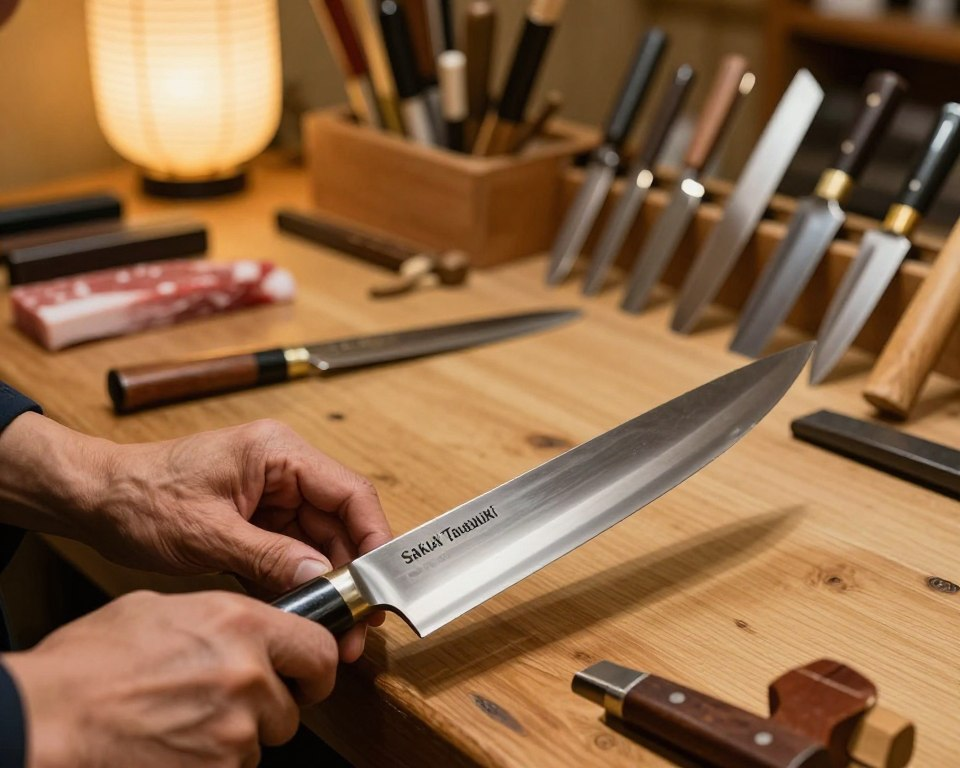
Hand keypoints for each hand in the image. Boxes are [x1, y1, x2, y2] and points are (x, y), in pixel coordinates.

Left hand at [0, 415, 391, 658]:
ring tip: (334, 626)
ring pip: (320, 541)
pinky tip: (304, 612)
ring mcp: (272, 495)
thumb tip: (322, 580)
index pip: (349, 492)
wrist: (94, 499)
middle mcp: (284, 470)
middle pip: (340, 521)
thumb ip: (270, 557)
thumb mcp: (207, 533)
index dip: (373, 537)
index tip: (381, 581)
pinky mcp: (258, 520)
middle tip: (358, 621)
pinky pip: (293, 552)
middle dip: (351, 572)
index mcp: (279, 452)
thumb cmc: (140, 498)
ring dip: (328, 583)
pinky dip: (299, 582)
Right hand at [4, 590, 338, 767]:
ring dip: (236, 736)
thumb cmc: (91, 664)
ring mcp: (234, 732)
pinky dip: (212, 760)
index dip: (315, 666)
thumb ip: (221, 618)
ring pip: (260, 742)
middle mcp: (249, 676)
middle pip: (292, 705)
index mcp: (241, 625)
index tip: (307, 674)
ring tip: (186, 720)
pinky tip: (176, 742)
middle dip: (270, 707)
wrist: (47, 721)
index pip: (318, 649)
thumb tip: (246, 628)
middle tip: (231, 703)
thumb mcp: (163, 609)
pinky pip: (234, 767)